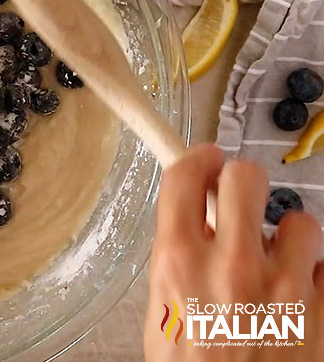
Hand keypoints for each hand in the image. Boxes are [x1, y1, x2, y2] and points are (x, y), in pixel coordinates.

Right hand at [144, 144, 322, 359]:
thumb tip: (198, 216)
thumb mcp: (162, 304)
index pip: (188, 175)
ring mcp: (284, 286)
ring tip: (273, 261)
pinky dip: (313, 275)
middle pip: (245, 177)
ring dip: (285, 235)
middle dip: (240, 182)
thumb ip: (178, 253)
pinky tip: (296, 296)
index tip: (205, 162)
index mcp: (180, 260)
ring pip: (298, 220)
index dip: (198, 159)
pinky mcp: (322, 310)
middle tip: (237, 200)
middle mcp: (232, 264)